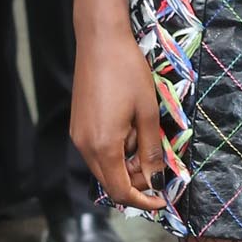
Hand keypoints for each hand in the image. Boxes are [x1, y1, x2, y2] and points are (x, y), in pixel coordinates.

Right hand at [72, 31, 166, 213]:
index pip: (121, 191)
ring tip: (144, 138)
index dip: (144, 200)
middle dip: (136, 182)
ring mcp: (78, 136)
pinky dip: (115, 151)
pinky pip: (97, 151)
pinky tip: (129, 130)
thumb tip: (157, 180)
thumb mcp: (147, 112)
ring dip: (126, 165)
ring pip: (104, 167)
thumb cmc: (127, 72)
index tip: (164, 199)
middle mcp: (85, 146)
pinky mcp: (77, 126)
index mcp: (104, 146)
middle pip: (110, 183)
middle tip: (159, 165)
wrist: (100, 40)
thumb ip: (151, 150)